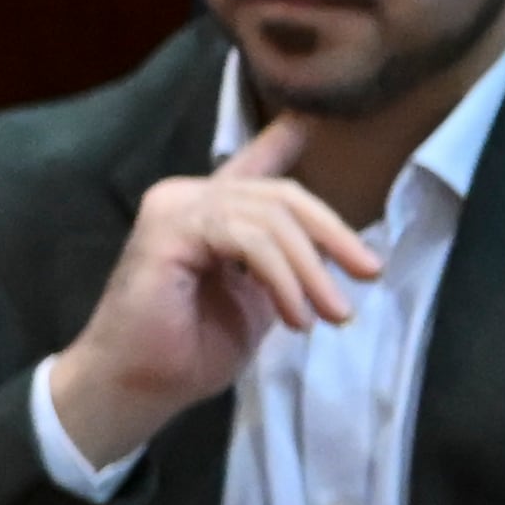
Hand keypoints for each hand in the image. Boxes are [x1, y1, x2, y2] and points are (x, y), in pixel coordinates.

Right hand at [41, 117, 381, 468]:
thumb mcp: (257, 297)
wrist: (135, 387)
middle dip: (334, 235)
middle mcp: (188, 196)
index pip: (255, 165)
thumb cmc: (190, 350)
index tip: (314, 117)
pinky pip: (248, 238)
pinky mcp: (168, 228)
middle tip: (369, 275)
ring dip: (311, 270)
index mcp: (208, 211)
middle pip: (281, 195)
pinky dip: (282, 277)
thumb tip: (335, 245)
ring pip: (271, 217)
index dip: (285, 137)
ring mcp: (174, 207)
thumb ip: (283, 261)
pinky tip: (293, 314)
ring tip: (329, 314)